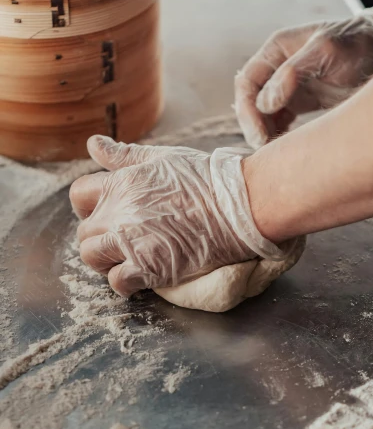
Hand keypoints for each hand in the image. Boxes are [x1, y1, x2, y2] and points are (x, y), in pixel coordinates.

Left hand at [69, 136, 286, 296]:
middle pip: (83, 231)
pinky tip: (138, 278)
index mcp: (122, 183)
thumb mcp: (163, 157)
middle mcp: (119, 213)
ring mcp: (131, 242)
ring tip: (124, 260)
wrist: (237, 206)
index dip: (88, 205)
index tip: (104, 212)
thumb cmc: (207, 179)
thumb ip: (125, 155)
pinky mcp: (148, 268)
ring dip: (104, 261)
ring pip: (91, 257)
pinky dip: (124, 284)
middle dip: (97, 236)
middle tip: (119, 240)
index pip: (79, 194)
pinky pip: (117, 283)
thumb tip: (93, 144)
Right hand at [234, 1, 372, 147]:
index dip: (247, 110)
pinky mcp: (305, 102)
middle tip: (265, 150)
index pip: (247, 82)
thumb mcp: (328, 51)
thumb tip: (264, 103)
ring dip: (266, 134)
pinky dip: (280, 137)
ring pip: (265, 115)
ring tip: (277, 155)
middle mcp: (279, 68)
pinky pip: (282, 122)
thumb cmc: (362, 42)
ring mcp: (291, 87)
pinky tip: (288, 150)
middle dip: (254, 127)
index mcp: (278, 49)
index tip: (258, 134)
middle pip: (252, 102)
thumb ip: (293, 74)